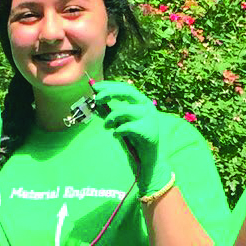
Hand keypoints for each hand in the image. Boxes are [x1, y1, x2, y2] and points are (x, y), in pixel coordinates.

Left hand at [88, 80, 172, 195]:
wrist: (147, 160)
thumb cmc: (133, 139)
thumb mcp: (120, 122)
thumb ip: (110, 111)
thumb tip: (95, 99)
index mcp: (141, 102)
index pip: (125, 87)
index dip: (109, 85)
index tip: (94, 87)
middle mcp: (148, 107)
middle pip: (128, 92)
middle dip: (110, 93)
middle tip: (96, 99)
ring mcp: (150, 118)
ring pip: (126, 110)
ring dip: (111, 117)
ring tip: (106, 126)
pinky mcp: (149, 131)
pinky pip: (128, 127)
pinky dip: (118, 131)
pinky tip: (116, 136)